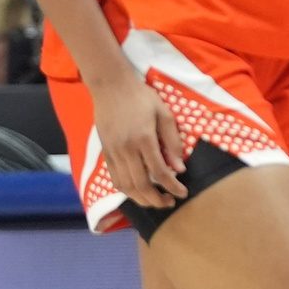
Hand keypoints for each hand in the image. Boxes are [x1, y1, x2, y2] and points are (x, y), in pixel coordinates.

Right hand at [88, 68, 187, 211]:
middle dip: (157, 200)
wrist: (110, 86)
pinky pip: (115, 179)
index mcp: (144, 139)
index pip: (160, 172)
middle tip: (170, 202)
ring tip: (155, 201)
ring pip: (126, 186)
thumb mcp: (164, 113)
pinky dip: (126, 190)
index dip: (173, 187)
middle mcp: (127, 149)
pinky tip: (137, 191)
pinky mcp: (105, 152)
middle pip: (141, 185)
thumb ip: (172, 141)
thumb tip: (180, 168)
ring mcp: (114, 152)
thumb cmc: (140, 97)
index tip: (183, 193)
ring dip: (141, 199)